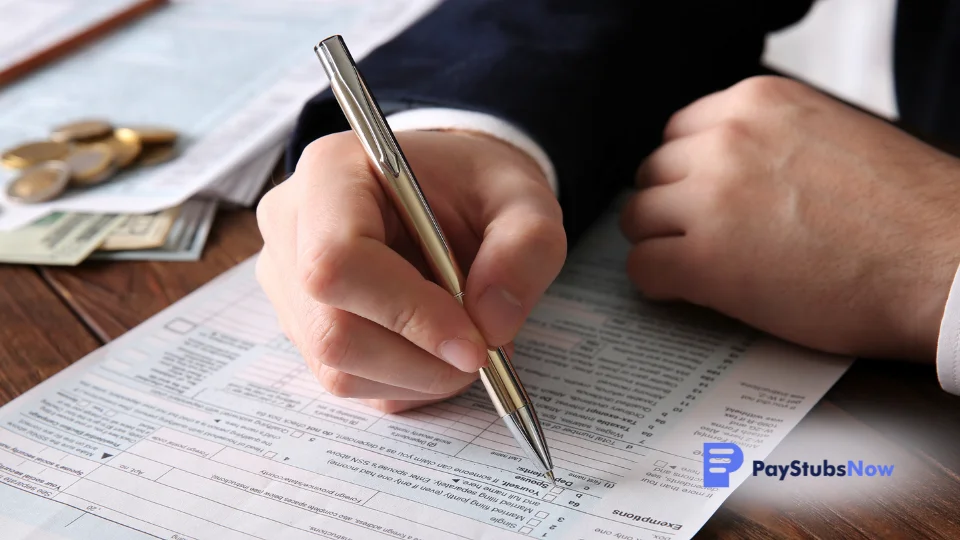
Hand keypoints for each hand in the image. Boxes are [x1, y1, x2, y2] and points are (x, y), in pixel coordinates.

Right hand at [256, 130, 564, 412]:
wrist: (451, 194)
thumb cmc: (478, 188)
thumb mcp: (525, 200)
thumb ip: (524, 249)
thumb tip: (490, 324)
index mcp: (331, 173)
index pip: (337, 261)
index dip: (407, 314)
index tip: (474, 343)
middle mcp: (291, 227)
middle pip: (332, 329)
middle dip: (421, 360)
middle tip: (483, 351)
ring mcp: (287, 282)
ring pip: (338, 368)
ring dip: (418, 376)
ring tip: (465, 340)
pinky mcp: (302, 326)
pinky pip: (348, 381)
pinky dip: (405, 382)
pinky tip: (434, 347)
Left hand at [620, 75, 959, 361]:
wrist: (942, 264)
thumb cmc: (902, 211)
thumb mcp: (828, 134)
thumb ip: (767, 139)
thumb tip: (723, 162)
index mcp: (756, 103)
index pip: (679, 132)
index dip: (686, 171)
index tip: (697, 195)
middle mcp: (725, 141)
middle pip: (654, 172)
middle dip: (669, 205)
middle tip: (693, 234)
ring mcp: (710, 199)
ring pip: (638, 217)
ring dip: (658, 241)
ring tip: (689, 263)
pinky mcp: (705, 261)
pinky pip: (643, 268)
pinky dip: (657, 282)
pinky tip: (684, 290)